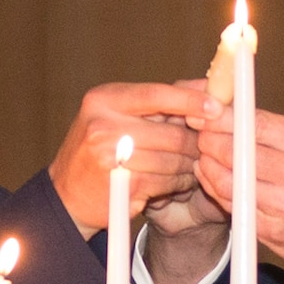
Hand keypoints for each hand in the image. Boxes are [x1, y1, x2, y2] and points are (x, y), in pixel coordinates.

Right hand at [50, 83, 216, 237]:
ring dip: (188, 166)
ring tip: (191, 167)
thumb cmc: (97, 151)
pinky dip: (178, 184)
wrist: (66, 196)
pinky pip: (166, 181)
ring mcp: (111, 157)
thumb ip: (153, 104)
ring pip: (172, 159)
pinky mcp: (122, 185)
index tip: (217, 106)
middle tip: (206, 148)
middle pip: (171, 132)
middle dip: (195, 142)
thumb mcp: (115, 116)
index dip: (190, 100)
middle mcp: (104, 125)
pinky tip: (177, 184)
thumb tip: (203, 88)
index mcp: (104, 100)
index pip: (157, 94)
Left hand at [195, 109, 283, 273]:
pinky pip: (232, 206)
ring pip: (228, 180)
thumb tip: (237, 112)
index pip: (254, 124)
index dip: (223, 118)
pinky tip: (212, 180)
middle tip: (200, 136)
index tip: (205, 113)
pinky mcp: (271, 231)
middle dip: (209, 140)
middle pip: (236, 151)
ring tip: (204, 157)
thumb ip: (281, 132)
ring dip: (208, 166)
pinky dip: (216, 191)